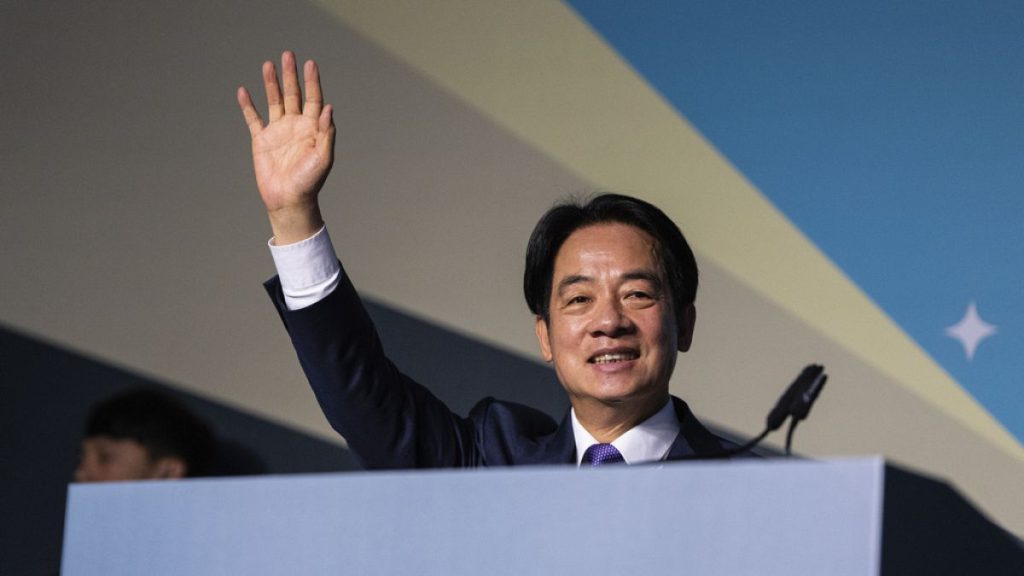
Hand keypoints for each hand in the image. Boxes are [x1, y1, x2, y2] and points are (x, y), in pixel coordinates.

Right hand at [237, 51, 334, 243]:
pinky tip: (243, 91)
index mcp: (312, 128)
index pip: (313, 98)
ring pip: (274, 101)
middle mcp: (295, 126)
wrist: (289, 200)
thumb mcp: (323, 157)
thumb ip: (326, 132)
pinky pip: (253, 119)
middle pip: (293, 94)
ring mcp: (278, 132)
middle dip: (290, 75)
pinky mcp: (261, 140)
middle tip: (288, 55)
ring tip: (268, 64)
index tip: (310, 63)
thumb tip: (328, 107)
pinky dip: (248, 106)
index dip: (312, 81)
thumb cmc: (310, 181)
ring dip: (271, 84)